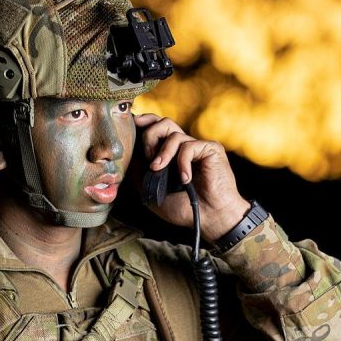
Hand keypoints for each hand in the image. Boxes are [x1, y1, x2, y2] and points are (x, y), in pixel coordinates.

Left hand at [133, 114, 250, 242]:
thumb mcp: (153, 191)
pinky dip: (182, 163)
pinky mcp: (211, 149)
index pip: (159, 128)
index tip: (134, 123)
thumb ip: (141, 172)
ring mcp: (198, 147)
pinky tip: (185, 179)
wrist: (210, 218)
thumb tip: (130, 153)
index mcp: (172, 154)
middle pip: (164, 123)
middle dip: (150, 136)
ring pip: (174, 134)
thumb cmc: (184, 208)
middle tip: (148, 157)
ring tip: (158, 169)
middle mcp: (184, 147)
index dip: (147, 122)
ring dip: (163, 152)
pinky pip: (189, 147)